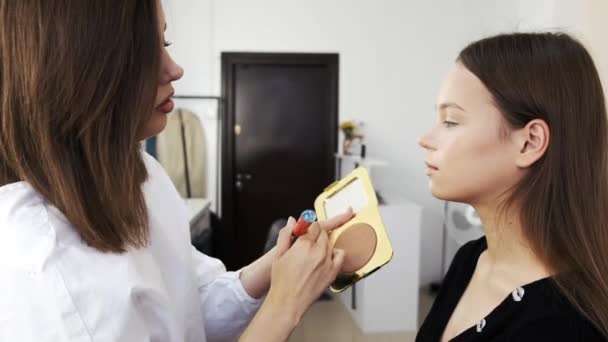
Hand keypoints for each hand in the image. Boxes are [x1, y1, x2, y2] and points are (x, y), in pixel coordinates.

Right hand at [238, 209, 353, 341]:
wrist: (288, 302)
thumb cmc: (281, 281)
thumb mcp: (278, 254)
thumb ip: (285, 234)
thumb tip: (292, 221)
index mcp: (304, 244)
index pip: (313, 225)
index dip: (309, 226)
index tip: (306, 229)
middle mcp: (318, 251)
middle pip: (323, 233)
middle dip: (316, 234)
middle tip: (309, 241)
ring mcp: (328, 261)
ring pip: (330, 243)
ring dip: (324, 243)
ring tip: (314, 252)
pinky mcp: (333, 272)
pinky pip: (340, 255)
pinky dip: (335, 252)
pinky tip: (327, 256)